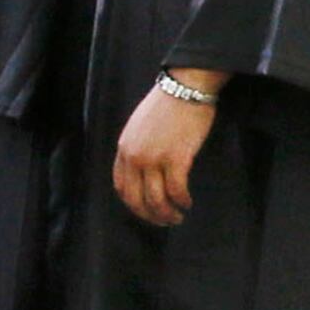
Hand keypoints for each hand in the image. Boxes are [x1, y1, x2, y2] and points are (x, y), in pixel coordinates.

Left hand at [114, 73, 226, 227]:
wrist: (185, 88)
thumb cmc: (167, 103)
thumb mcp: (140, 126)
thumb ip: (138, 147)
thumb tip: (146, 168)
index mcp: (124, 148)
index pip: (121, 187)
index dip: (133, 205)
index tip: (146, 211)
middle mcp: (135, 156)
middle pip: (136, 198)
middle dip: (149, 215)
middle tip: (163, 222)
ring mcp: (154, 158)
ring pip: (156, 198)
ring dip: (166, 213)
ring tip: (177, 217)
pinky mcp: (176, 158)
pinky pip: (176, 189)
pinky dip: (182, 200)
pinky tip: (187, 203)